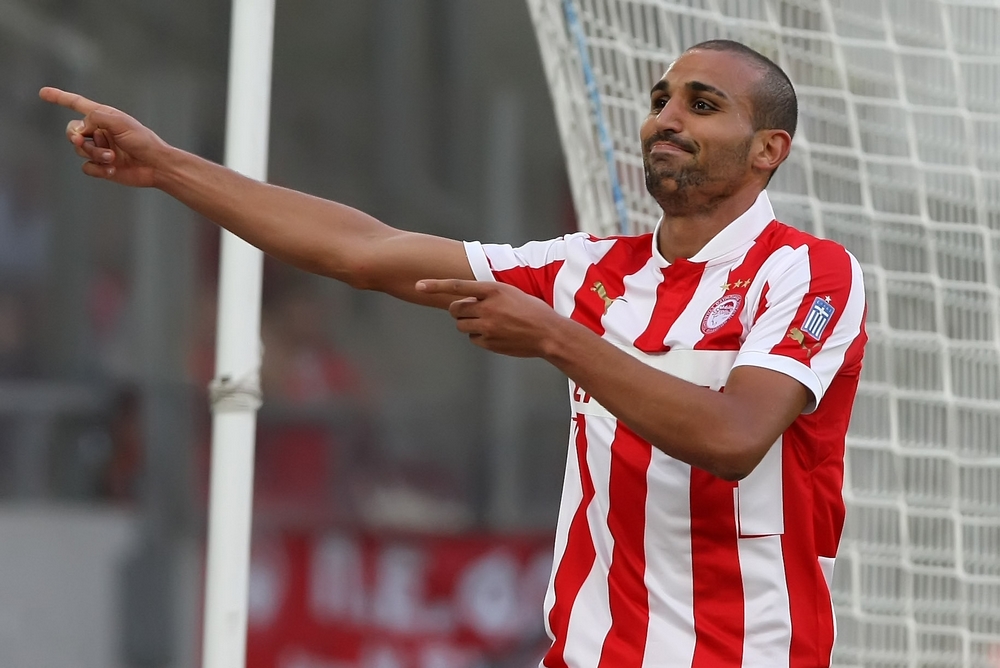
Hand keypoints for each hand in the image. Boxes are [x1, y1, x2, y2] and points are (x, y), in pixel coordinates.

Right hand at [39, 87, 168, 186]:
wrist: (156, 166)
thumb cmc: (143, 141)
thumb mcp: (119, 122)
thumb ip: (96, 118)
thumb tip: (79, 129)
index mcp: (103, 116)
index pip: (76, 104)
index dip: (59, 98)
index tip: (42, 93)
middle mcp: (99, 132)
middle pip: (72, 131)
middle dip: (75, 136)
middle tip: (81, 140)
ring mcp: (100, 150)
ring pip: (79, 150)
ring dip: (94, 153)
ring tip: (112, 158)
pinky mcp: (102, 167)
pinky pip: (87, 167)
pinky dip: (97, 168)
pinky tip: (112, 169)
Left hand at [416, 279, 564, 357]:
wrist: (548, 334)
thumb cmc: (532, 311)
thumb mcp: (511, 293)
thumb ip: (488, 295)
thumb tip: (466, 301)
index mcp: (493, 290)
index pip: (457, 286)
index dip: (436, 285)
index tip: (419, 285)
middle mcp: (487, 307)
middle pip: (455, 309)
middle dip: (459, 310)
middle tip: (471, 310)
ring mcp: (487, 326)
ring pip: (461, 325)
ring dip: (468, 323)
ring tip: (488, 322)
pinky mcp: (489, 342)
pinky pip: (473, 339)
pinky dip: (479, 336)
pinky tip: (496, 334)